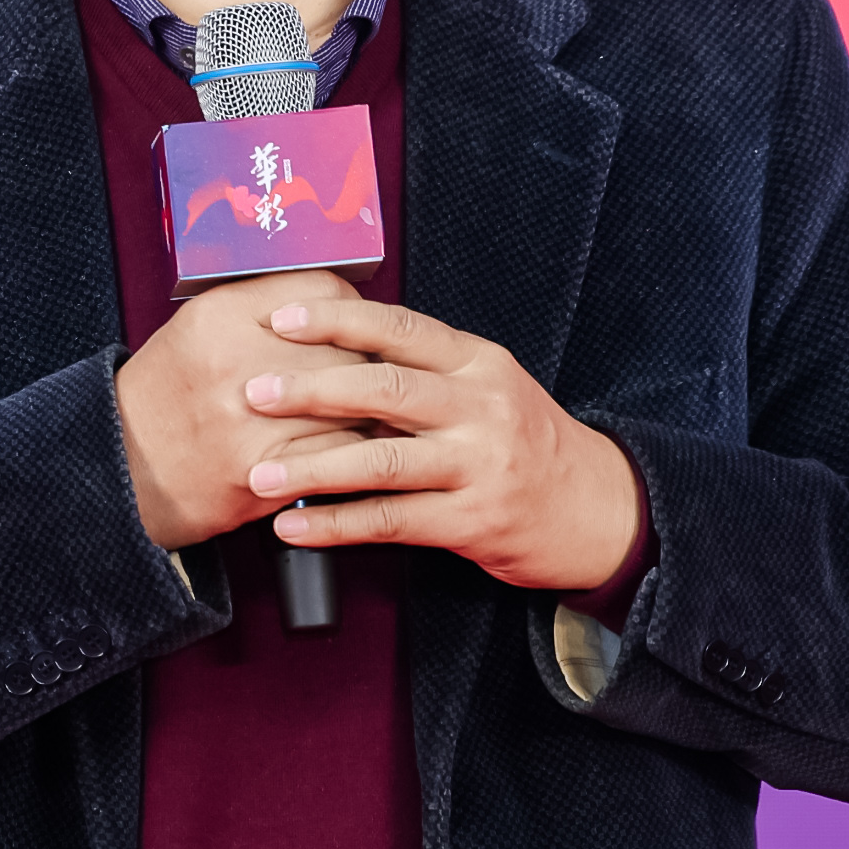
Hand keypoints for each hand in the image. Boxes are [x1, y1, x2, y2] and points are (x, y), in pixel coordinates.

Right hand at [113, 270, 369, 547]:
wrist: (121, 466)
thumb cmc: (167, 395)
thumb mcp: (200, 329)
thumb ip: (262, 310)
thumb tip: (339, 308)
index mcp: (221, 313)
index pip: (323, 292)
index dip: (351, 312)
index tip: (354, 330)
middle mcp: (236, 358)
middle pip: (346, 347)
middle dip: (363, 366)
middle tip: (365, 379)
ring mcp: (251, 417)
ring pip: (351, 402)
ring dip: (363, 411)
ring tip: (357, 415)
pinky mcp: (263, 467)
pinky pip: (339, 452)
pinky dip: (350, 452)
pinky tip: (341, 451)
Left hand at [236, 295, 644, 591]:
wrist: (594, 507)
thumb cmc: (522, 441)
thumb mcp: (486, 388)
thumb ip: (423, 370)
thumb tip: (333, 347)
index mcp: (478, 363)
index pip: (401, 329)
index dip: (339, 322)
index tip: (282, 319)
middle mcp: (481, 408)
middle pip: (387, 389)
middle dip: (312, 389)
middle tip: (253, 391)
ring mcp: (479, 466)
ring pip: (383, 462)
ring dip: (313, 468)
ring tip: (259, 473)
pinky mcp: (473, 521)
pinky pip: (393, 521)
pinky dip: (336, 526)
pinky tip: (293, 529)